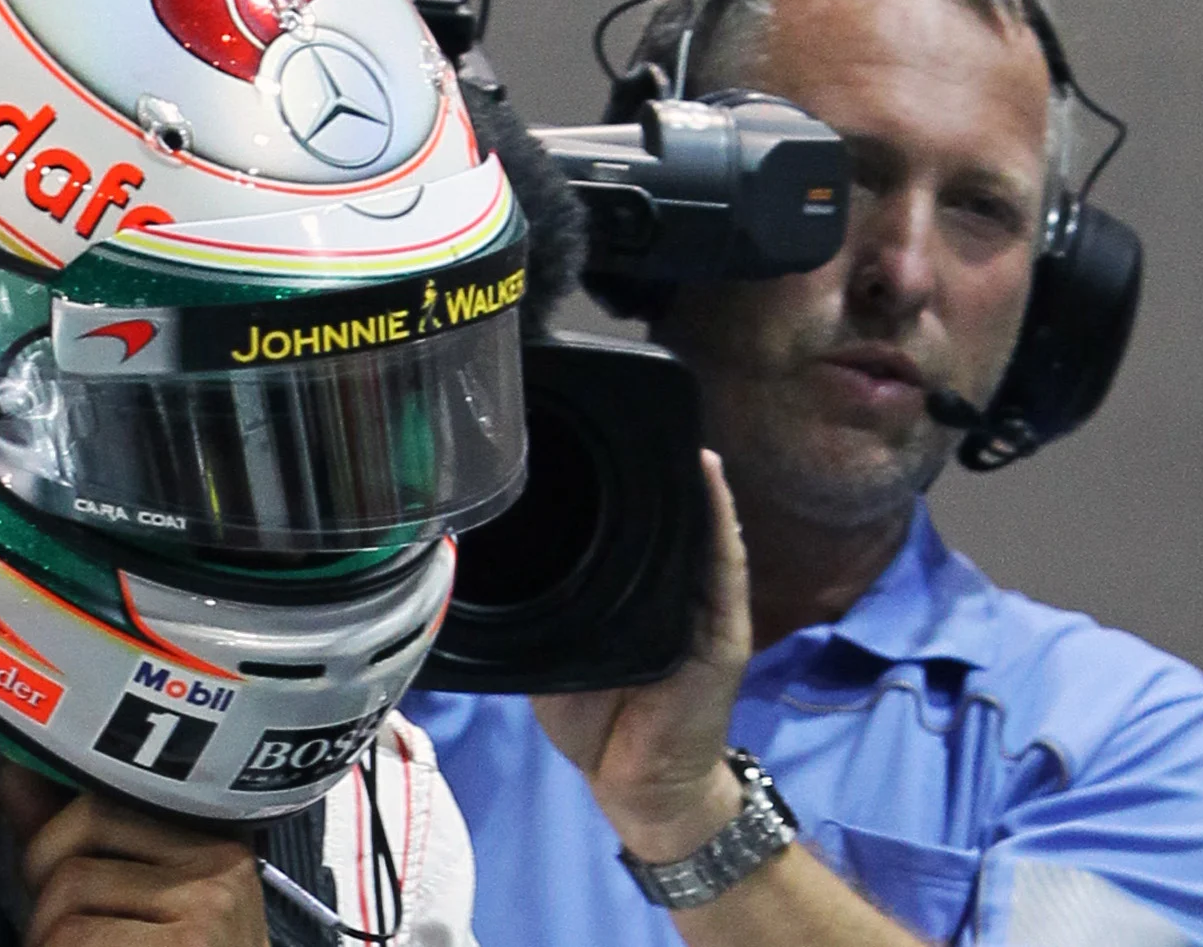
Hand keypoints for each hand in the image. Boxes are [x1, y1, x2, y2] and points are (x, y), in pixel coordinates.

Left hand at [0, 761, 270, 946]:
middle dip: (44, 911)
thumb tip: (13, 771)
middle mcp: (218, 866)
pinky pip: (76, 941)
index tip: (48, 887)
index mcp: (212, 843)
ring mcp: (207, 911)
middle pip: (72, 859)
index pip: (93, 808)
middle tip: (66, 946)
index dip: (48, 852)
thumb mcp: (144, 907)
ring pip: (66, 906)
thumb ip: (78, 843)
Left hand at [531, 450, 750, 859]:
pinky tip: (709, 478)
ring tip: (673, 432)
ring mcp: (701, 608)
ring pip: (698, 531)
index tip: (580, 431)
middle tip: (626, 416)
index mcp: (627, 595)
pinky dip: (719, 521)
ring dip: (690, 483)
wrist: (640, 786)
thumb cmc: (598, 722)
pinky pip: (724, 568)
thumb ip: (533, 610)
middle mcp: (669, 592)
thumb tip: (478, 565)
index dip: (604, 480)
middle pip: (663, 522)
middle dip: (651, 472)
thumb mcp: (552, 655)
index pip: (619, 527)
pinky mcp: (722, 632)